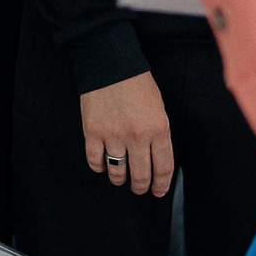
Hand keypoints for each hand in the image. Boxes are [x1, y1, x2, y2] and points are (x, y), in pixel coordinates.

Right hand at [81, 73, 175, 196]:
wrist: (109, 64)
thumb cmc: (137, 83)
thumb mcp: (159, 107)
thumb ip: (158, 133)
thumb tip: (154, 157)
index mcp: (158, 129)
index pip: (163, 168)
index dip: (161, 185)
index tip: (158, 191)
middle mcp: (137, 136)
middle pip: (141, 175)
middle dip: (141, 186)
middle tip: (139, 188)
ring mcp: (113, 136)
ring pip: (117, 172)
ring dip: (120, 180)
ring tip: (121, 179)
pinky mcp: (92, 132)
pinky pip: (95, 161)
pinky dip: (99, 167)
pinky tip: (103, 166)